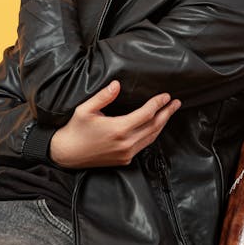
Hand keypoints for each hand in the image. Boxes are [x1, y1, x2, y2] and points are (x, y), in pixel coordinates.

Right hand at [49, 81, 180, 168]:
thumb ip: (103, 96)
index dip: (158, 104)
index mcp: (118, 129)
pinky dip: (152, 134)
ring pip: (151, 137)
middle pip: (154, 126)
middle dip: (167, 113)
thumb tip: (117, 84)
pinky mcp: (125, 159)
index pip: (146, 114)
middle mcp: (126, 143)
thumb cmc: (75, 130)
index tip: (166, 96)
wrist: (67, 154)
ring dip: (162, 124)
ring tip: (169, 112)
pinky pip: (144, 145)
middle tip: (176, 103)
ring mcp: (126, 153)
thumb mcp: (85, 109)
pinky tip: (154, 126)